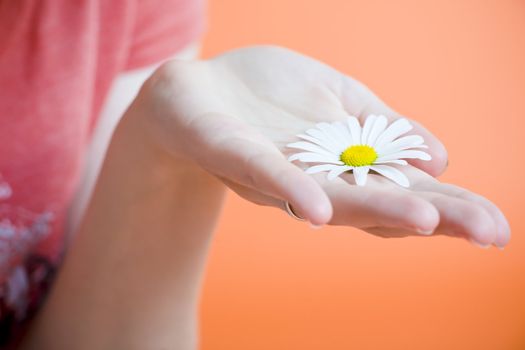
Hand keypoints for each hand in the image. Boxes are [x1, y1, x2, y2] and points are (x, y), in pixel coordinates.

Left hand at [129, 45, 508, 247]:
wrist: (195, 93)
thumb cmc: (268, 98)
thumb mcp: (336, 99)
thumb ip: (384, 126)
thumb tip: (442, 157)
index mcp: (343, 164)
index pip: (404, 189)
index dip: (451, 206)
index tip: (497, 225)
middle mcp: (316, 178)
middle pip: (377, 203)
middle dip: (432, 217)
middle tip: (487, 232)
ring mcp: (276, 171)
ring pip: (330, 195)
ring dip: (375, 209)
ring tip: (424, 220)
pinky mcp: (234, 153)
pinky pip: (266, 173)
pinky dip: (295, 190)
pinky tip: (321, 209)